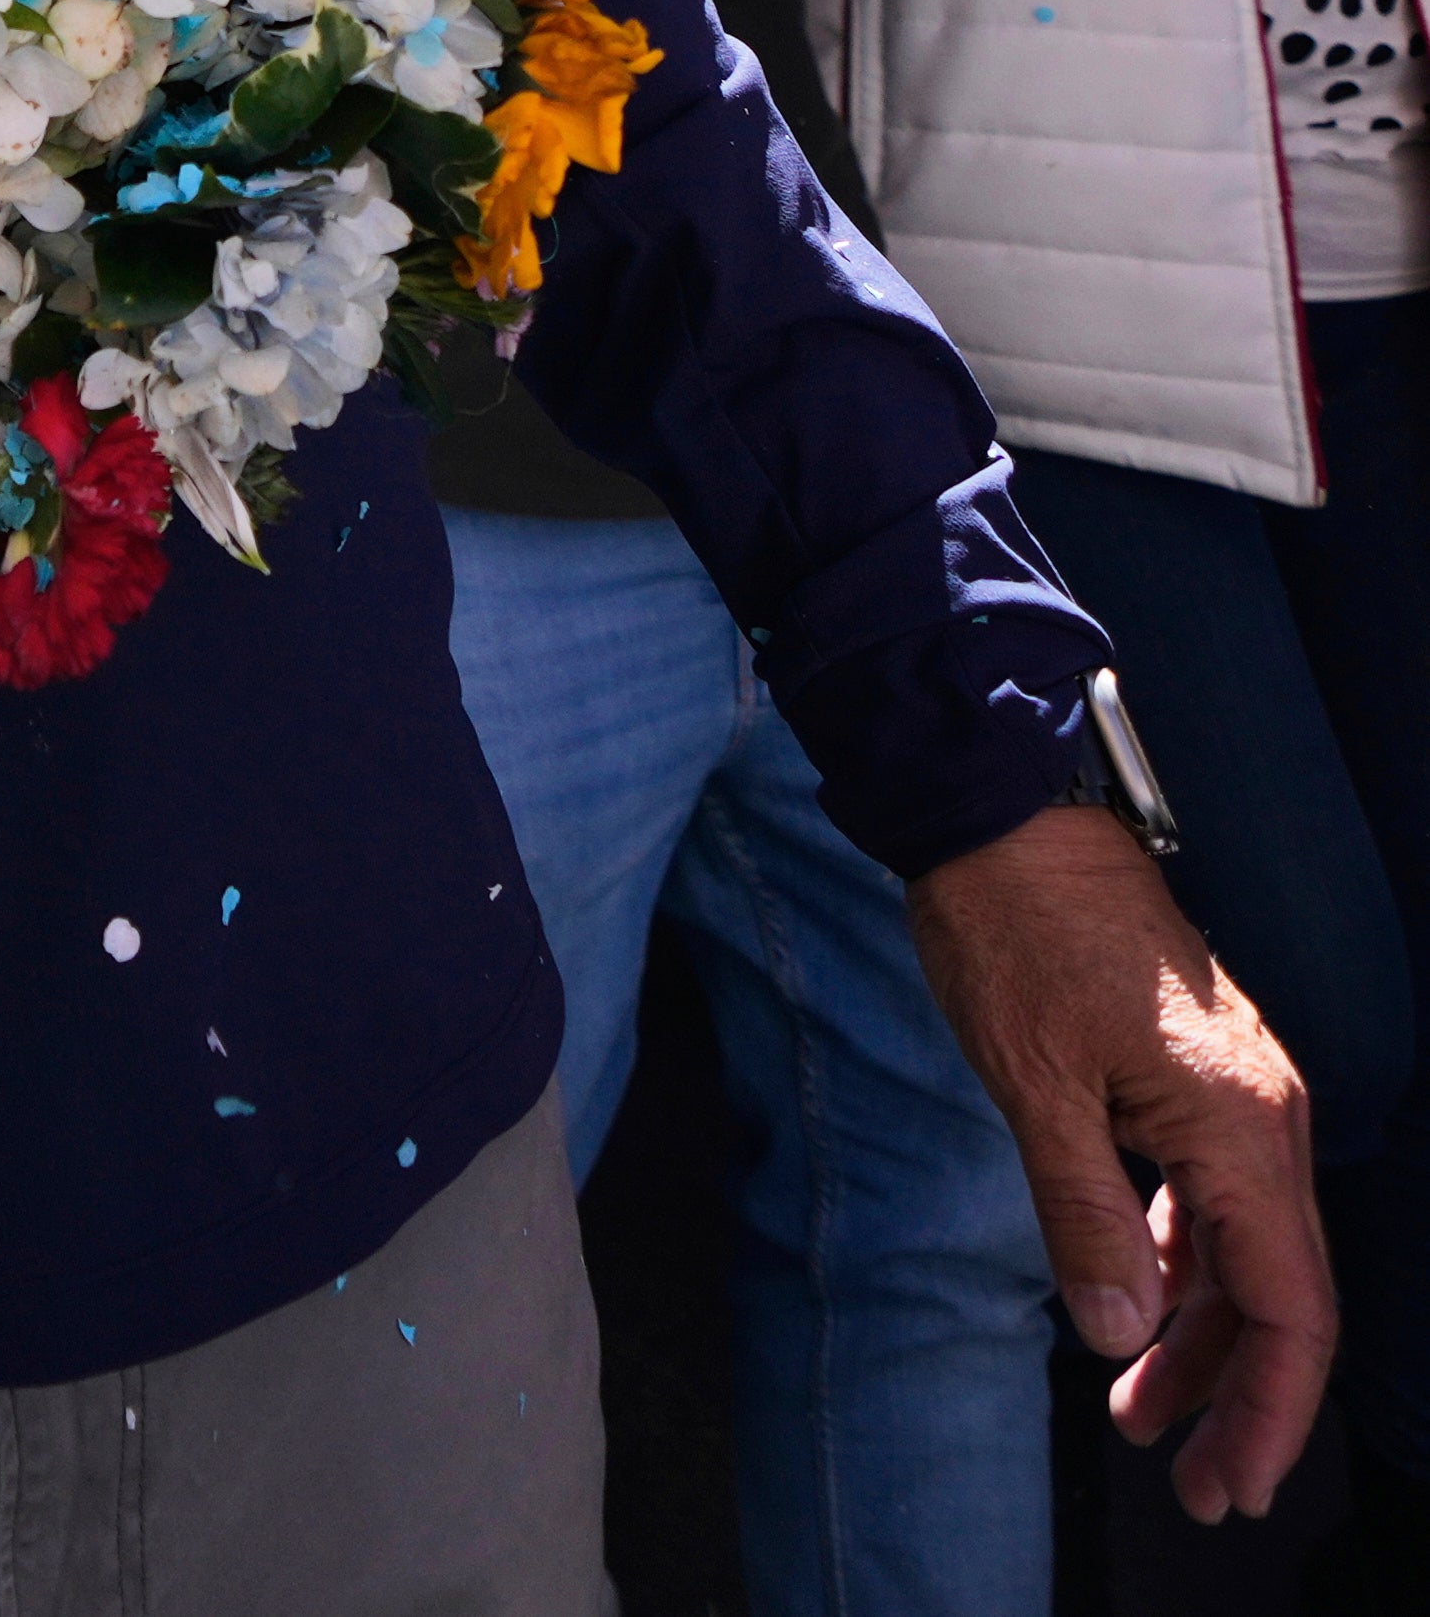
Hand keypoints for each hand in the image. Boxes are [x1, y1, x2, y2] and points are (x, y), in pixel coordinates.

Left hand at [911, 801, 1330, 1520]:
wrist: (1008, 813)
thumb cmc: (1014, 932)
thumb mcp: (1034, 1085)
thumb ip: (1084, 1213)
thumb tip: (1121, 1330)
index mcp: (1242, 1130)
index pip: (1289, 1309)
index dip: (1265, 1408)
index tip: (1227, 1484)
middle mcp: (1265, 1119)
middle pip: (1277, 1295)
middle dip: (1237, 1397)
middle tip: (1188, 1484)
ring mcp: (1238, 1097)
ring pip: (1242, 1252)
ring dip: (1196, 1336)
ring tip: (1135, 1413)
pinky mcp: (1198, 1079)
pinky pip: (1211, 1201)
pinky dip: (1178, 1264)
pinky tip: (1134, 1309)